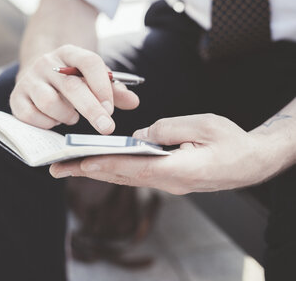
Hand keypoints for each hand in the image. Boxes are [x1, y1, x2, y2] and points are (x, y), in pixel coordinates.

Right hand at [10, 44, 138, 133]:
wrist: (37, 76)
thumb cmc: (71, 80)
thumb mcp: (92, 79)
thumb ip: (114, 91)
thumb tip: (134, 102)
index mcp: (69, 52)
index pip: (88, 62)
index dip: (102, 85)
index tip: (111, 108)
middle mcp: (46, 63)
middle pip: (71, 86)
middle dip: (91, 109)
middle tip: (107, 128)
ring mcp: (29, 80)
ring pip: (49, 102)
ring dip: (66, 116)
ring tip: (71, 117)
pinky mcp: (16, 98)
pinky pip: (31, 116)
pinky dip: (47, 123)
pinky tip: (53, 121)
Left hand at [50, 114, 275, 194]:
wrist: (252, 162)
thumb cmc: (232, 142)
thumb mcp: (203, 125)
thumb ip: (167, 128)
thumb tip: (140, 135)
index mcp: (178, 170)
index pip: (133, 168)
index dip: (105, 164)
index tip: (79, 162)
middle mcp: (168, 182)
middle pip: (120, 177)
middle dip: (87, 172)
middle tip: (56, 169)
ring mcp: (167, 184)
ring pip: (124, 178)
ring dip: (95, 172)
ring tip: (68, 167)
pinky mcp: (168, 180)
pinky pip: (134, 176)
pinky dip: (113, 170)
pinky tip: (98, 166)